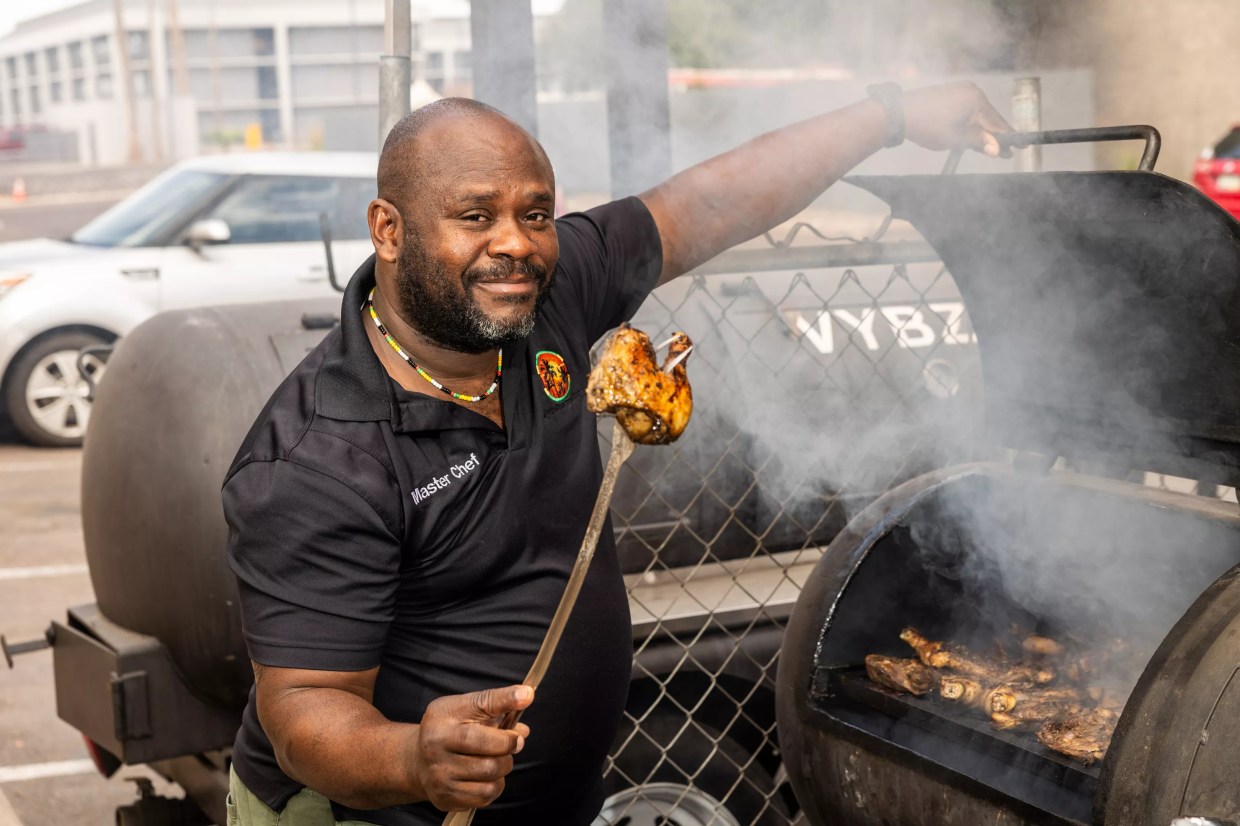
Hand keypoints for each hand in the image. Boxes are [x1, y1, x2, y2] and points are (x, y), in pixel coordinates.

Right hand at [410, 684, 534, 811]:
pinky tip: (488, 775)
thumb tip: (525, 696)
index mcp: (441, 720)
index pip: (479, 710)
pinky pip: (485, 796)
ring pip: (490, 777)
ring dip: (503, 766)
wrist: (419, 759)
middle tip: (512, 742)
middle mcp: (436, 749)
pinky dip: (495, 785)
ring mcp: (439, 776)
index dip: (506, 703)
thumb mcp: (466, 706)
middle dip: (509, 746)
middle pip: (488, 753)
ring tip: (497, 758)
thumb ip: (496, 701)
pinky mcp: (445, 797)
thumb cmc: (449, 729)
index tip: (526, 696)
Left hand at [902, 82, 1015, 157]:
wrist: (899, 113)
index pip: (998, 123)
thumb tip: (998, 149)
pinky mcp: (951, 92)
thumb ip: (979, 142)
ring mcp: (961, 89)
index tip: (1021, 147)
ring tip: (987, 146)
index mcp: (976, 100)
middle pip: (989, 117)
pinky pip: (968, 109)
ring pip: (978, 114)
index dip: (1009, 138)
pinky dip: (971, 122)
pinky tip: (971, 133)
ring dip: (981, 129)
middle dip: (994, 135)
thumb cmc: (926, 125)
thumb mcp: (956, 138)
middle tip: (1004, 152)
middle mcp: (972, 90)